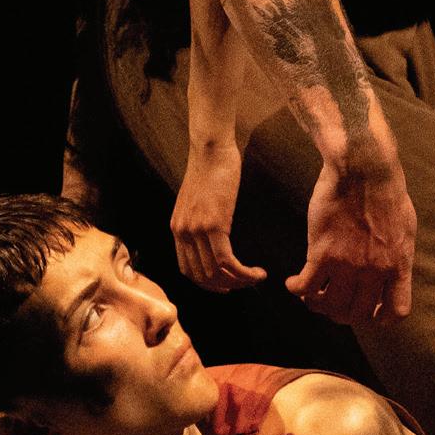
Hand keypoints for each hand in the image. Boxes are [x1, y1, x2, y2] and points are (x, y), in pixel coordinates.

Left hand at [172, 138, 266, 291]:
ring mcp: (196, 230)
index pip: (187, 270)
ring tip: (256, 278)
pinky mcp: (213, 225)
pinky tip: (257, 272)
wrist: (210, 148)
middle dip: (226, 287)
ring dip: (239, 282)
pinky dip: (244, 273)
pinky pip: (227, 262)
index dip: (208, 284)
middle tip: (245, 284)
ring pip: (216, 273)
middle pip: (202, 277)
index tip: (226, 285)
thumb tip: (213, 236)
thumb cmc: (210, 168)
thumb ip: (200, 220)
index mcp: (177, 228)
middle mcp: (183, 233)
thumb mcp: (198, 200)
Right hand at [286, 154, 415, 322]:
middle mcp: (374, 271)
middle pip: (358, 313)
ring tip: (312, 295)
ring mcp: (347, 264)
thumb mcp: (405, 228)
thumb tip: (391, 270)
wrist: (363, 169)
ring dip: (318, 305)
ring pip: (330, 306)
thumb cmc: (386, 193)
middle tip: (333, 303)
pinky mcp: (321, 253)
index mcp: (398, 265)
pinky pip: (306, 287)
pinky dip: (297, 290)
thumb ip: (397, 255)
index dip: (380, 318)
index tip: (369, 312)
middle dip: (344, 314)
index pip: (395, 312)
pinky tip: (292, 284)